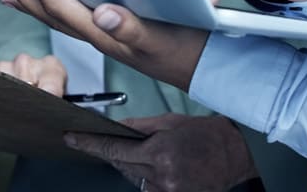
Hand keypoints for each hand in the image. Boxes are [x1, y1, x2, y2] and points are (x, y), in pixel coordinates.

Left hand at [0, 0, 207, 91]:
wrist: (206, 67)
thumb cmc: (188, 49)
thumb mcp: (162, 38)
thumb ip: (130, 28)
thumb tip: (100, 12)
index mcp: (105, 34)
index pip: (62, 7)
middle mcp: (98, 35)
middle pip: (51, 14)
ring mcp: (104, 35)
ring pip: (58, 18)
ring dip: (33, 1)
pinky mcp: (113, 33)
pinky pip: (73, 19)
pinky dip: (53, 8)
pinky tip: (49, 1)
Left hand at [65, 113, 256, 191]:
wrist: (234, 154)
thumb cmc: (204, 134)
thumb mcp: (169, 122)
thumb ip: (137, 127)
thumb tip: (113, 128)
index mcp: (159, 153)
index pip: (113, 150)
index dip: (89, 145)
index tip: (71, 139)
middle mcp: (162, 176)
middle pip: (122, 167)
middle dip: (119, 154)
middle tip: (135, 144)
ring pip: (135, 180)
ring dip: (136, 168)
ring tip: (161, 156)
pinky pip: (149, 190)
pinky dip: (149, 179)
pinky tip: (166, 169)